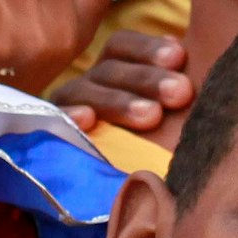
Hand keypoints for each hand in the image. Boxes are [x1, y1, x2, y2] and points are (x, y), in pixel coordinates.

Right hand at [55, 27, 193, 134]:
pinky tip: (87, 120)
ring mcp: (68, 107)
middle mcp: (90, 83)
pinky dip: (70, 117)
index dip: (149, 48)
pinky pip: (55, 122)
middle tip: (181, 93)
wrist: (120, 193)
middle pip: (110, 70)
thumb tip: (185, 51)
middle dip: (147, 80)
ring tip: (152, 116)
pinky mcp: (52, 133)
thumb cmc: (160, 137)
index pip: (122, 45)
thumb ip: (175, 82)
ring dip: (120, 102)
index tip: (179, 57)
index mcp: (115, 68)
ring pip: (86, 93)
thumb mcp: (167, 107)